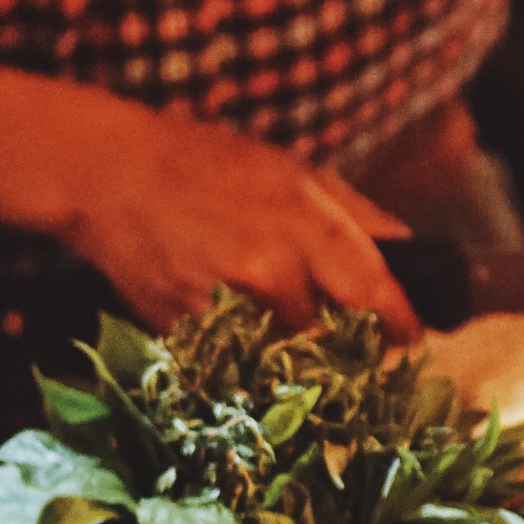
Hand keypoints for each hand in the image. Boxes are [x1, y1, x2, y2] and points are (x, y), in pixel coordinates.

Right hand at [46, 94, 418, 339]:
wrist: (110, 177)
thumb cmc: (209, 162)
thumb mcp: (296, 172)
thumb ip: (361, 219)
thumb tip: (413, 261)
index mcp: (306, 228)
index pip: (377, 300)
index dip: (400, 327)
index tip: (410, 339)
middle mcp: (270, 277)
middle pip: (336, 342)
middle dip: (346, 342)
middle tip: (347, 333)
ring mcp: (227, 314)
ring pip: (289, 358)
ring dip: (295, 349)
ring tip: (277, 316)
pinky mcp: (191, 340)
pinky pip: (240, 361)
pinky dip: (247, 350)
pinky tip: (231, 314)